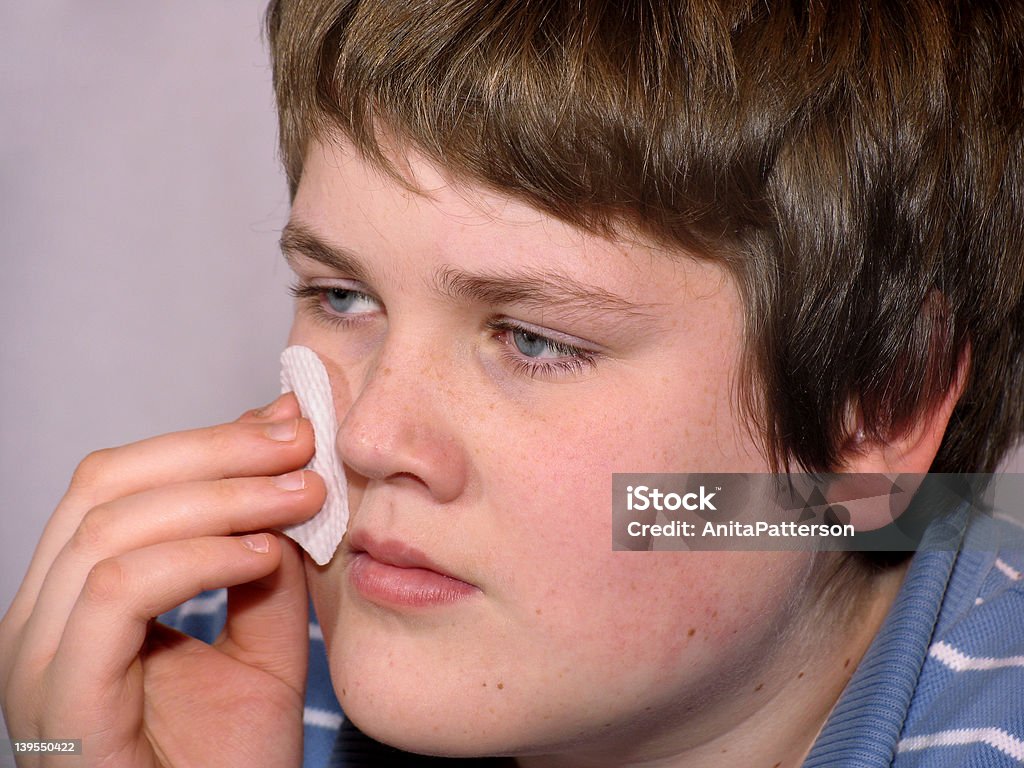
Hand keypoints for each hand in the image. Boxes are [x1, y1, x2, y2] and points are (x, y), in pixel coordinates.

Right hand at [0, 393, 325, 766]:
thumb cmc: (232, 762)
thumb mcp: (263, 639)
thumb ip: (265, 562)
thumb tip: (285, 472)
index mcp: (78, 598)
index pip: (120, 481)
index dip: (208, 441)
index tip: (290, 425)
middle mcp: (41, 620)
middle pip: (105, 484)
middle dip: (215, 451)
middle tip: (301, 443)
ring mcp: (40, 662)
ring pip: (110, 528)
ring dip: (220, 496)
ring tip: (301, 495)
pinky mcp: (62, 704)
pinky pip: (117, 594)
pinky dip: (196, 558)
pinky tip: (263, 555)